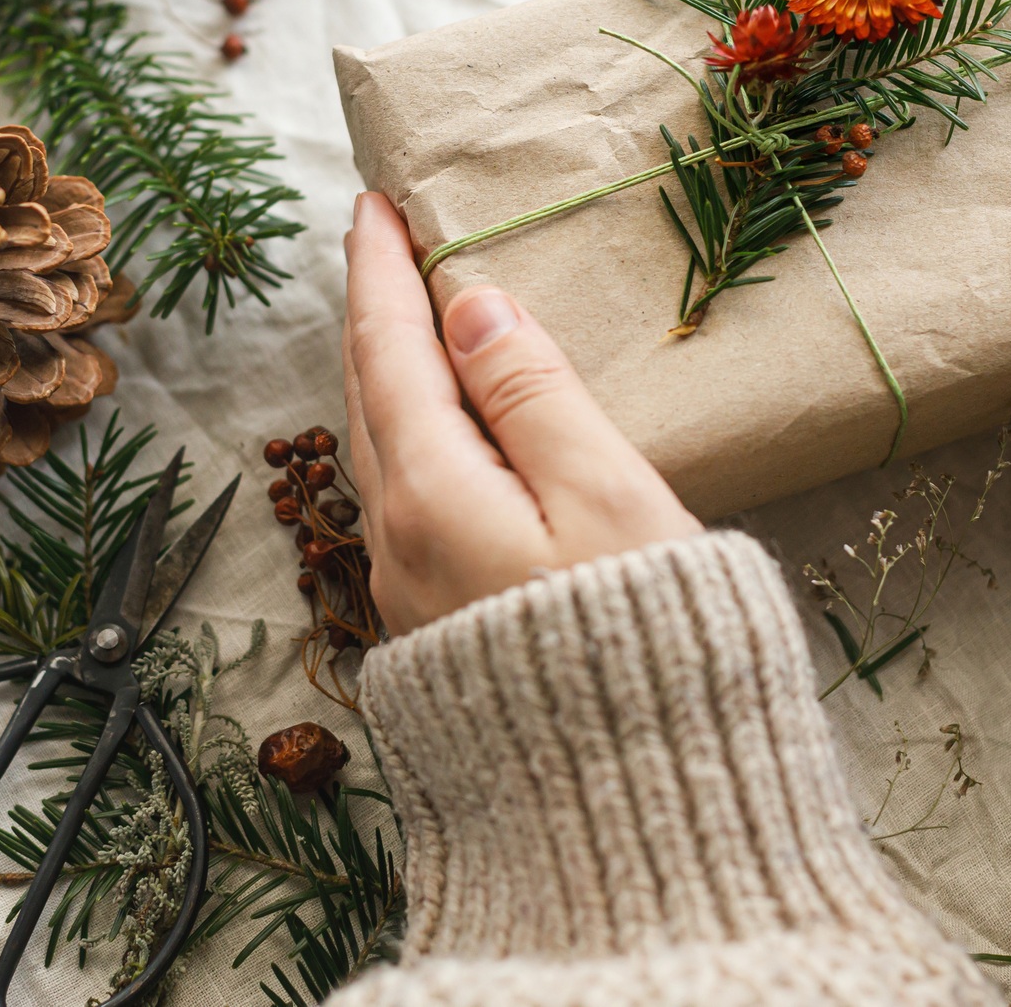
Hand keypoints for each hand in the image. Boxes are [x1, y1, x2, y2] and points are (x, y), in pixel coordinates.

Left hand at [341, 192, 701, 634]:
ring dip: (383, 378)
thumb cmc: (643, 641)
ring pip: (375, 454)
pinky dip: (403, 439)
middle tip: (378, 246)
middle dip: (371, 315)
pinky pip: (398, 502)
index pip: (391, 351)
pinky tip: (430, 434)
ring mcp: (406, 592)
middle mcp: (398, 541)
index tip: (374, 203)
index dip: (381, 271)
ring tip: (401, 326)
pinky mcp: (432, 628)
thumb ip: (534, 395)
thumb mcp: (604, 497)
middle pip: (367, 399)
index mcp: (434, 494)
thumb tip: (472, 306)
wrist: (632, 808)